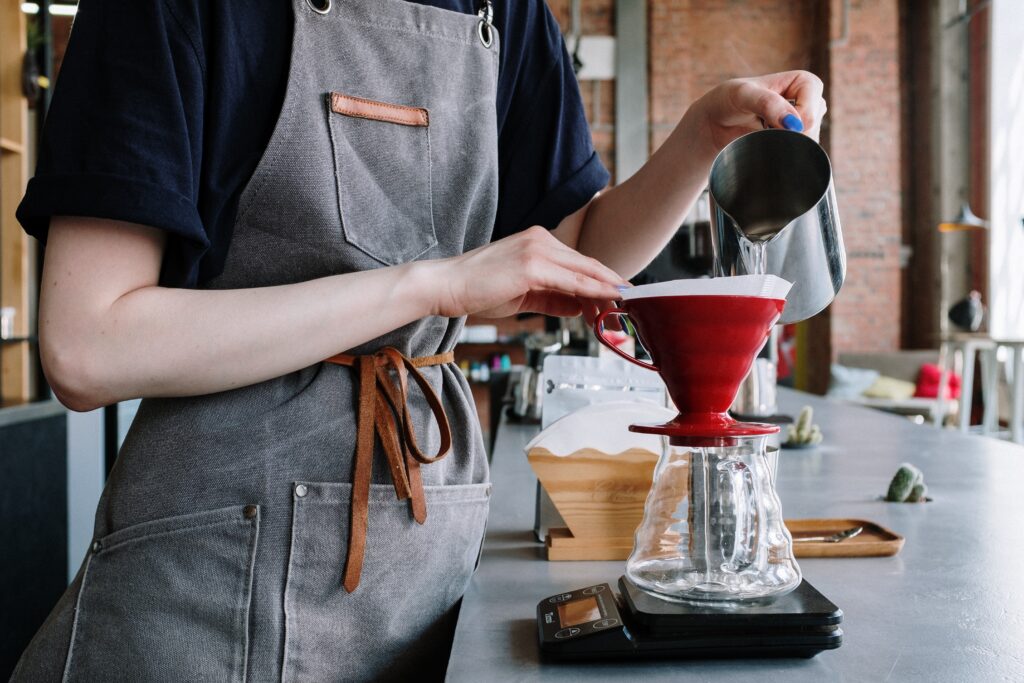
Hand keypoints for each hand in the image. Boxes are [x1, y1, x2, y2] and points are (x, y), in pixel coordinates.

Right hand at [428, 226, 625, 322]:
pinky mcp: (532, 264)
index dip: (603, 281)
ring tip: (625, 309)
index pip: (579, 263)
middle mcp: (541, 240)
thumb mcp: (523, 295)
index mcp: (537, 242)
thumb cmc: (477, 290)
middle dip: (612, 286)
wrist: (447, 286)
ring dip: (607, 292)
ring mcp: (537, 249)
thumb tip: (580, 306)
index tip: (621, 297)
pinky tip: (609, 301)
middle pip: (588, 265)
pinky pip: (572, 281)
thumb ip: (553, 298)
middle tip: (632, 305)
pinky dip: (594, 292)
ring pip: (585, 272)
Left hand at [689, 70, 826, 155]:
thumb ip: (767, 103)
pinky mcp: (796, 141)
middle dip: (789, 136)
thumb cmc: (728, 100)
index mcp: (804, 82)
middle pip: (812, 129)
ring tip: (761, 135)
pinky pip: (799, 154)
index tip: (771, 124)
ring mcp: (804, 123)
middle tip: (761, 131)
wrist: (716, 123)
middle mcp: (809, 102)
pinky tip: (766, 145)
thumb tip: (794, 124)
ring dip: (784, 146)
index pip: (813, 109)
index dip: (796, 121)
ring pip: (808, 144)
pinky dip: (783, 155)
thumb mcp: (743, 95)